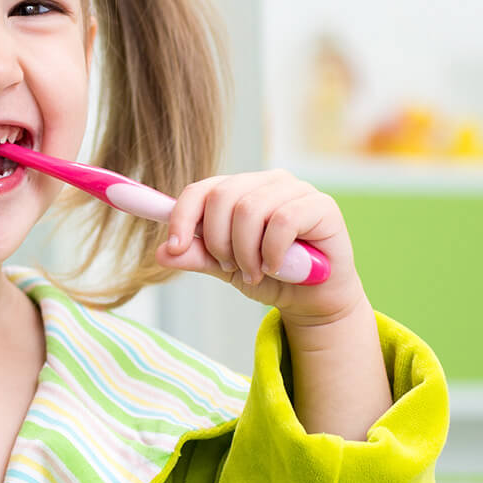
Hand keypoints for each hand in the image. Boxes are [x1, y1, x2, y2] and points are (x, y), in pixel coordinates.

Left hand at [154, 169, 363, 323]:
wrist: (313, 300)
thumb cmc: (270, 276)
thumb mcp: (226, 269)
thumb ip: (198, 256)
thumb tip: (162, 252)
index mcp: (240, 190)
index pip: (201, 189)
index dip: (181, 216)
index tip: (174, 247)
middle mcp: (266, 182)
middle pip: (222, 197)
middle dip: (218, 241)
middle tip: (230, 268)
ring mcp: (296, 189)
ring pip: (250, 209)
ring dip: (246, 252)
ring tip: (255, 273)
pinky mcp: (321, 205)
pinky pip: (283, 221)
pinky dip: (272, 251)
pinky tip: (277, 267)